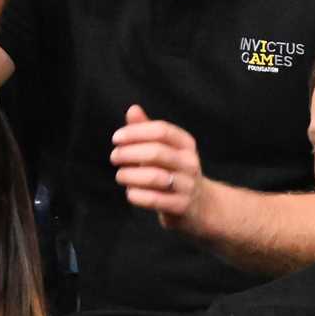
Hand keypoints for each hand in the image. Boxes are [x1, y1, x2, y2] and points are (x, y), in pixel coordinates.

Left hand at [110, 105, 207, 231]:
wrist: (200, 205)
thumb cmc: (173, 171)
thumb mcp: (164, 148)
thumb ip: (146, 129)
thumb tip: (132, 109)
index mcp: (186, 144)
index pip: (161, 130)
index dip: (136, 132)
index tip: (116, 138)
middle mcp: (190, 162)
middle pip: (157, 152)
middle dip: (129, 153)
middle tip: (114, 157)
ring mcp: (188, 185)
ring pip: (154, 177)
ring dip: (130, 175)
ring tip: (120, 175)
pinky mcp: (182, 206)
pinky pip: (154, 199)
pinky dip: (136, 195)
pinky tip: (130, 192)